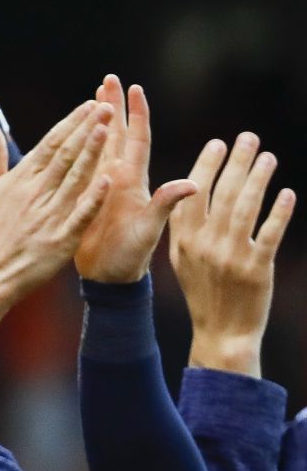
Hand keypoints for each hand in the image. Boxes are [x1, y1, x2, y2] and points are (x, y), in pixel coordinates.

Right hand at [0, 97, 115, 305]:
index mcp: (20, 179)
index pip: (50, 144)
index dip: (71, 123)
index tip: (90, 104)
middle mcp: (34, 193)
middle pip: (65, 156)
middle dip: (86, 129)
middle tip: (106, 106)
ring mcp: (48, 216)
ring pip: (74, 179)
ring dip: (91, 153)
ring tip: (107, 129)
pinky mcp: (59, 239)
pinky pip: (79, 215)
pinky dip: (93, 197)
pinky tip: (108, 179)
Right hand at [74, 77, 200, 282]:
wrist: (109, 278)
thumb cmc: (131, 256)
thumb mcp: (150, 229)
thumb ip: (167, 203)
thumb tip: (194, 183)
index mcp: (131, 180)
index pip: (135, 139)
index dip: (135, 114)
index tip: (133, 88)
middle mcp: (116, 178)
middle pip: (114, 135)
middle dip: (110, 106)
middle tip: (107, 79)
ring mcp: (99, 187)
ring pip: (97, 146)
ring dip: (94, 121)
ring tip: (91, 98)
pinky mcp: (83, 198)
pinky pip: (77, 168)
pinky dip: (74, 149)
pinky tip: (69, 136)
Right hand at [170, 132, 292, 374]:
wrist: (222, 332)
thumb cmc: (206, 292)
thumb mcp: (185, 260)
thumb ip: (188, 228)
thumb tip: (196, 190)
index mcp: (182, 241)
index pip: (191, 195)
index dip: (204, 166)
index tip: (217, 144)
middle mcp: (203, 245)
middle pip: (220, 194)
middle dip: (235, 162)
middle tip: (248, 137)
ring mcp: (229, 257)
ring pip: (245, 208)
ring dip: (258, 179)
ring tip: (268, 158)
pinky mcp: (256, 269)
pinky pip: (270, 233)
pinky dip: (279, 212)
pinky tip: (287, 194)